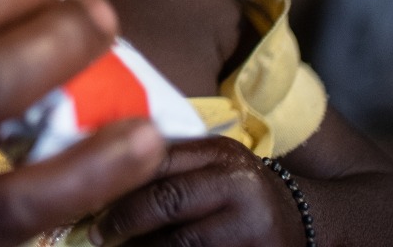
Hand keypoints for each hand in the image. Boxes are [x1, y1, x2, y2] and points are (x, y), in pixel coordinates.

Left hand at [93, 137, 304, 245]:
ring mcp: (252, 226)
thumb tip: (98, 172)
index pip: (157, 160)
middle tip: (97, 235)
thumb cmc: (238, 192)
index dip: (117, 180)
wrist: (304, 220)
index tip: (88, 198)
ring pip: (182, 242)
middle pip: (166, 201)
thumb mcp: (212, 166)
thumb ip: (168, 165)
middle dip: (123, 220)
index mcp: (219, 153)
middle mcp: (238, 185)